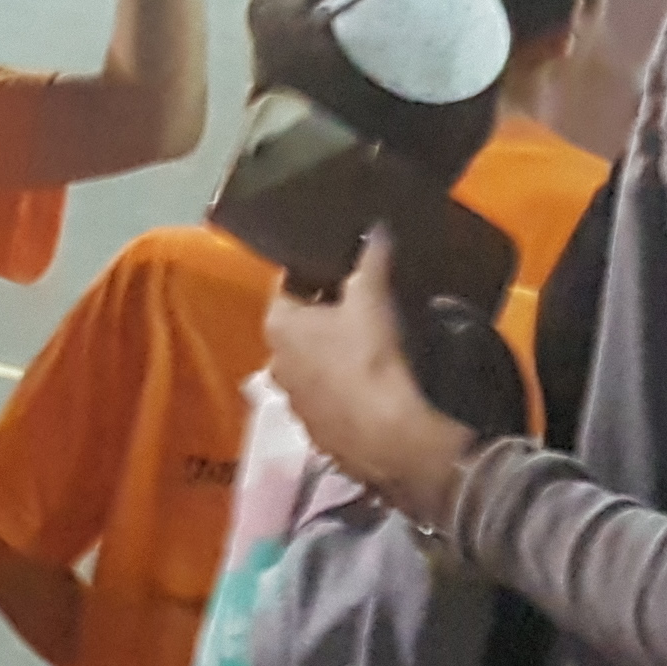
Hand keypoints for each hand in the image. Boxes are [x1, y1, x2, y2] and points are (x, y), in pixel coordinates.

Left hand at [265, 235, 477, 525]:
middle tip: (361, 304)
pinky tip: (374, 387)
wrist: (390, 438)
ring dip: (334, 358)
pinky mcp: (319, 435)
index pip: (288, 285)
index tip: (341, 267)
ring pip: (313, 368)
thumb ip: (371, 259)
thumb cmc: (370, 357)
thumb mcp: (372, 298)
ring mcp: (296, 405)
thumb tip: (376, 227)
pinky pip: (329, 402)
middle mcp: (275, 366)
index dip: (316, 273)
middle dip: (326, 317)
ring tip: (371, 346)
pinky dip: (345, 392)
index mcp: (277, 327)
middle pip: (300, 330)